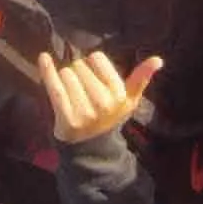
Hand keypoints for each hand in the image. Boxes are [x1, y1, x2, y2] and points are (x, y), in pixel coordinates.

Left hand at [37, 48, 159, 145]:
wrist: (91, 146)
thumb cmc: (110, 116)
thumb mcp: (129, 99)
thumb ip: (142, 78)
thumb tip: (158, 60)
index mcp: (119, 94)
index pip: (97, 58)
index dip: (93, 64)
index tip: (94, 76)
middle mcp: (103, 102)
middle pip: (80, 65)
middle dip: (78, 72)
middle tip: (82, 88)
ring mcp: (83, 111)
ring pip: (66, 74)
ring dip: (65, 78)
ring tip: (72, 92)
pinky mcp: (65, 116)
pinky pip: (54, 87)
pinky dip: (47, 70)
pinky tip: (43, 58)